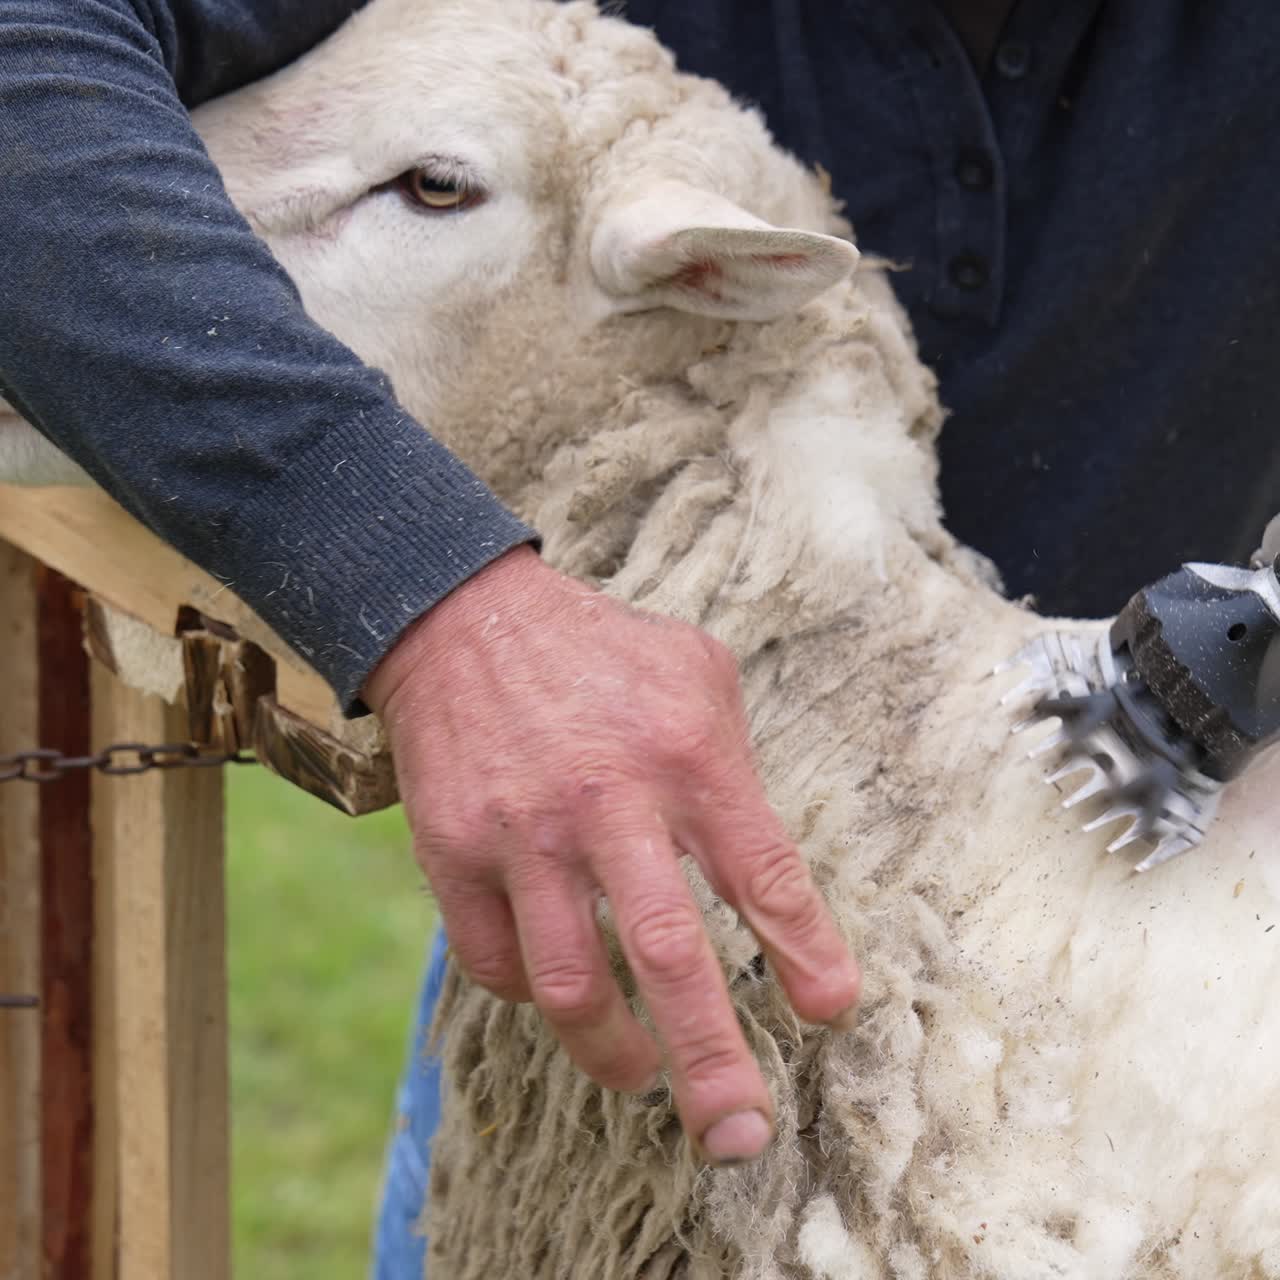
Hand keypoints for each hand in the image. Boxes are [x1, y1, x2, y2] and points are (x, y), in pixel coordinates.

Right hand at [364, 546, 860, 1163]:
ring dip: (614, 1053)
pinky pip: (495, 964)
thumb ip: (740, 768)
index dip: (805, 952)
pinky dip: (535, 995)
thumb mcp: (697, 671)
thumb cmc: (600, 649)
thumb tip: (773, 880)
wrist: (463, 617)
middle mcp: (606, 800)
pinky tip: (561, 984)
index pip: (762, 873)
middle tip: (741, 1136)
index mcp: (685, 752)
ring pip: (569, 984)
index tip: (830, 1011)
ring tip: (643, 1077)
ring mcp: (522, 832)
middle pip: (667, 954)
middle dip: (712, 1058)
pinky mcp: (453, 852)